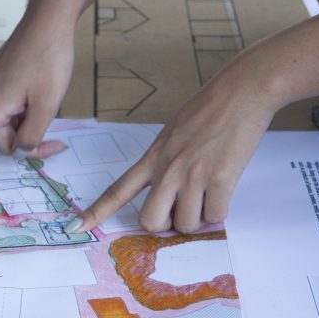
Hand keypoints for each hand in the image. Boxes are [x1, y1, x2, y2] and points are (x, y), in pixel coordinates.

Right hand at [0, 5, 75, 192]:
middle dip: (26, 138)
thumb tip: (20, 149)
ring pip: (6, 123)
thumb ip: (33, 134)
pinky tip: (36, 89)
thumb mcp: (49, 103)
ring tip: (43, 97)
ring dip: (26, 121)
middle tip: (57, 136)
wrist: (47, 21)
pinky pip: (6, 108)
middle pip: (2, 138)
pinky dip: (23, 108)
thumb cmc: (49, 58)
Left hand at [69, 67, 280, 233]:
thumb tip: (173, 195)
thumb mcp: (174, 132)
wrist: (243, 89)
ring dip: (198, 218)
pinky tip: (224, 191)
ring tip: (209, 194)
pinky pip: (215, 216)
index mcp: (153, 156)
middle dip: (167, 224)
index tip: (75, 228)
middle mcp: (168, 167)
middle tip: (183, 209)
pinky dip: (220, 212)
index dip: (96, 212)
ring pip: (184, 224)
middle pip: (150, 221)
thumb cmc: (212, 108)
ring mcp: (192, 174)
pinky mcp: (220, 179)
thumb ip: (167, 162)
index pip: (118, 190)